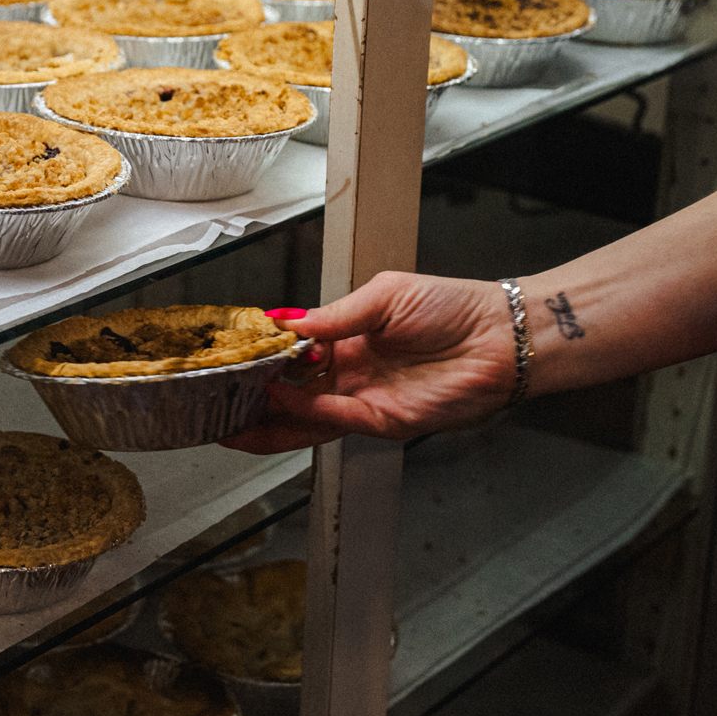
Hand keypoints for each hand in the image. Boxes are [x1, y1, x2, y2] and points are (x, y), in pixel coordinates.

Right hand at [222, 271, 517, 453]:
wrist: (501, 337)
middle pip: (291, 392)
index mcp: (350, 340)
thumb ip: (333, 316)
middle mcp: (352, 375)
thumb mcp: (383, 295)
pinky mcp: (383, 420)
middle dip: (253, 398)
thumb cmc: (454, 307)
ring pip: (304, 416)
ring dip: (267, 418)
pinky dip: (303, 411)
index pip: (294, 354)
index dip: (263, 358)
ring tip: (229, 417)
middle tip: (215, 397)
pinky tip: (275, 400)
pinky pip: (333, 419)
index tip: (231, 356)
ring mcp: (366, 400)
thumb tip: (285, 322)